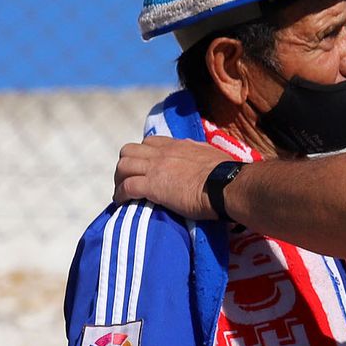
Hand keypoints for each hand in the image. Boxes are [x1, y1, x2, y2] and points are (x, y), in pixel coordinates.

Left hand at [113, 136, 227, 217]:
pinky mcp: (151, 186)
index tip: (144, 167)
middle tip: (129, 179)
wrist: (225, 186)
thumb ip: (197, 152)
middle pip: (129, 151)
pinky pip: (126, 187)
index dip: (142, 154)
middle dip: (125, 165)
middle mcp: (162, 153)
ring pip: (123, 166)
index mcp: (177, 145)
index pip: (149, 142)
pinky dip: (121, 195)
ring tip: (122, 192)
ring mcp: (155, 168)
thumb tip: (196, 154)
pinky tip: (122, 202)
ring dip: (120, 179)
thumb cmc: (226, 174)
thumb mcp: (210, 154)